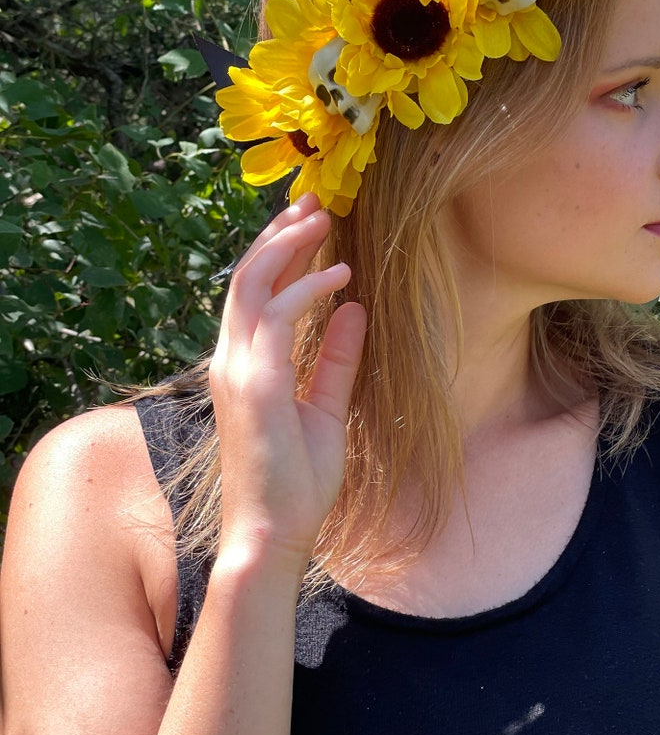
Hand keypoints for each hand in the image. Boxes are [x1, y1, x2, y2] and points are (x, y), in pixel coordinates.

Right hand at [208, 191, 366, 576]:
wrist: (275, 534)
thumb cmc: (298, 483)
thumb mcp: (327, 409)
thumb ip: (336, 360)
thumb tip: (354, 309)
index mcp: (243, 367)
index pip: (254, 293)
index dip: (279, 253)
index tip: (310, 222)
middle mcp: (230, 361)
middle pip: (247, 276)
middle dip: (280, 233)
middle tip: (314, 200)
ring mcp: (237, 371)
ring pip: (251, 284)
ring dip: (288, 246)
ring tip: (324, 218)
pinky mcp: (254, 384)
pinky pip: (276, 316)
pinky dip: (307, 288)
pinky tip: (341, 275)